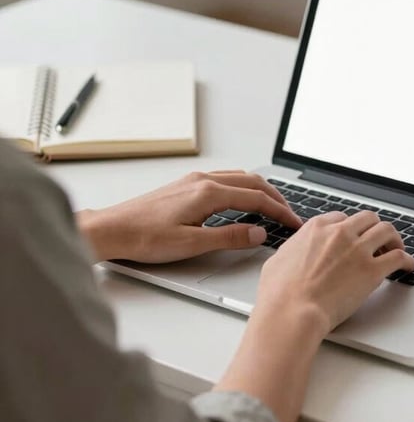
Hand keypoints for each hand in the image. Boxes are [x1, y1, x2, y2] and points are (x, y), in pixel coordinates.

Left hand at [76, 170, 302, 262]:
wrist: (111, 229)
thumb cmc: (144, 238)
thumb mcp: (191, 244)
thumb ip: (229, 237)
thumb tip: (259, 233)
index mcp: (208, 193)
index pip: (256, 198)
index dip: (280, 211)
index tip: (293, 223)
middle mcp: (203, 180)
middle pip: (252, 182)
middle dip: (276, 197)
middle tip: (290, 214)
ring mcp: (194, 179)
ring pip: (239, 178)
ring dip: (260, 190)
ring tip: (273, 206)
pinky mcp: (186, 184)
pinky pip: (225, 179)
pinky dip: (243, 188)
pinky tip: (243, 199)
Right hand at [254, 210, 413, 333]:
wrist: (292, 311)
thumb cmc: (279, 293)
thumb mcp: (279, 259)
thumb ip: (294, 250)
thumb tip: (295, 251)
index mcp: (317, 228)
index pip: (342, 217)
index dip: (351, 228)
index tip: (355, 236)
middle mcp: (340, 233)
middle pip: (367, 219)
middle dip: (374, 228)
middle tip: (378, 240)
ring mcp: (357, 250)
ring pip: (386, 230)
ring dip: (394, 238)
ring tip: (396, 248)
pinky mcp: (372, 271)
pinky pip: (398, 257)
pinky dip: (406, 260)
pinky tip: (408, 266)